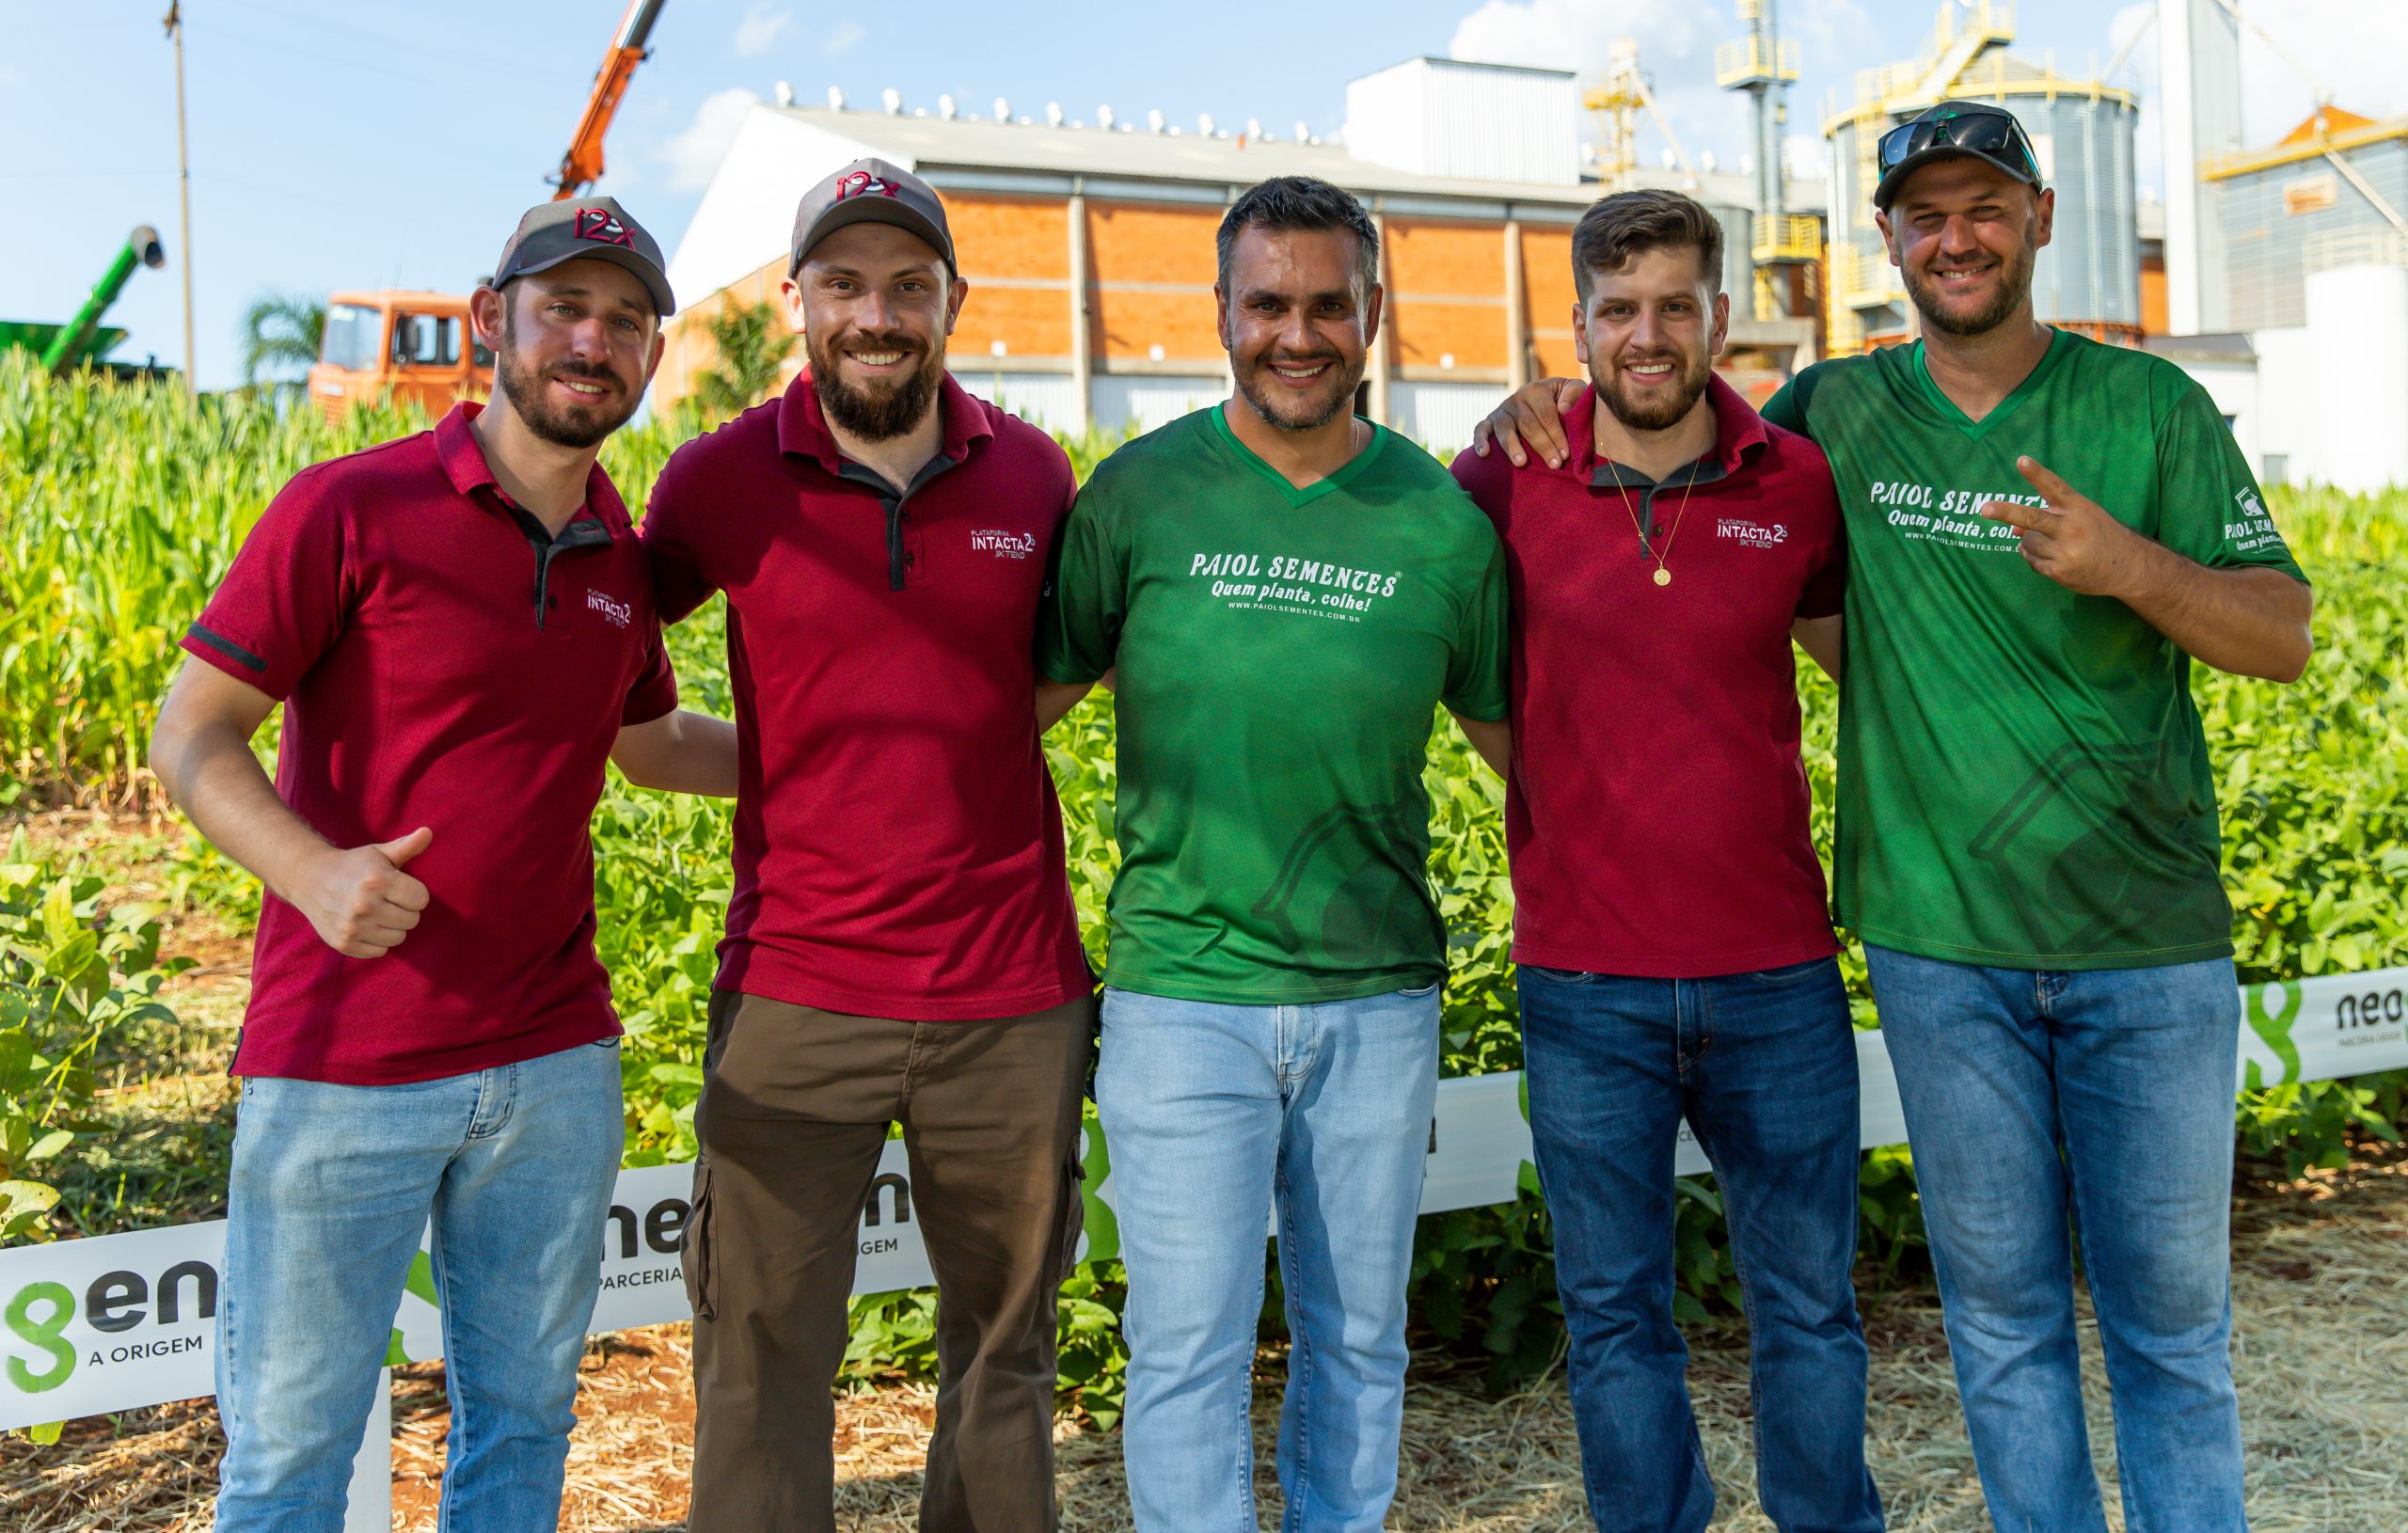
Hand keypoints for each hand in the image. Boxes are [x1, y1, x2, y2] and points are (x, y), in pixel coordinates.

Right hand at [292, 827, 432, 957]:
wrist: (308, 879)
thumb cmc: (352, 865)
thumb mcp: (378, 853)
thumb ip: (406, 846)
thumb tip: (428, 832)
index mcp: (377, 880)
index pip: (421, 899)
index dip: (414, 893)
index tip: (399, 887)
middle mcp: (364, 905)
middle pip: (412, 920)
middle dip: (404, 910)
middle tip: (387, 900)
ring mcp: (352, 927)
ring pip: (398, 938)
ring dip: (392, 927)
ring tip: (377, 912)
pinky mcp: (344, 943)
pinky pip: (380, 951)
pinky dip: (376, 941)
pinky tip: (365, 925)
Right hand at [1468, 377, 1583, 467]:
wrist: (1543, 399)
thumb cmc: (1562, 399)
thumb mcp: (1573, 390)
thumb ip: (1575, 393)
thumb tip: (1563, 408)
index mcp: (1537, 390)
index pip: (1546, 414)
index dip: (1557, 434)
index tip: (1566, 454)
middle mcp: (1516, 398)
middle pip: (1528, 424)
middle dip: (1542, 446)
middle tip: (1554, 465)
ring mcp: (1502, 410)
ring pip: (1505, 428)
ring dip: (1512, 446)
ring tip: (1521, 463)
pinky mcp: (1490, 420)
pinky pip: (1481, 429)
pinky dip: (1480, 440)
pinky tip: (1484, 454)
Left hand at [1979, 457, 2161, 597]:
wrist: (2129, 567)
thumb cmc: (2101, 535)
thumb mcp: (2083, 516)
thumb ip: (2051, 515)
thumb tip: (2013, 529)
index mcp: (2079, 508)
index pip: (2055, 487)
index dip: (2037, 474)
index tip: (2021, 461)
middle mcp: (2072, 528)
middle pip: (2032, 517)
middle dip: (2006, 512)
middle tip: (1984, 508)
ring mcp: (2065, 551)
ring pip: (2027, 542)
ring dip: (2030, 541)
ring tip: (2052, 543)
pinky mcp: (2060, 572)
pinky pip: (2032, 561)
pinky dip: (2034, 557)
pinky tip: (2052, 556)